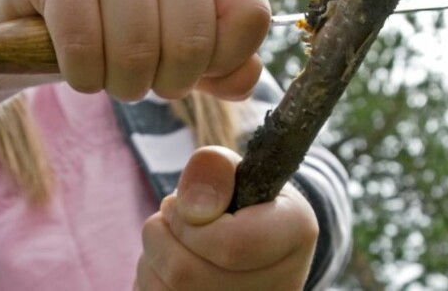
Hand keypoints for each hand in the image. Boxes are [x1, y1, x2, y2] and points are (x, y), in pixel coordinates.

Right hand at [0, 0, 270, 100]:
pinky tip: (80, 66)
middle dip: (168, 83)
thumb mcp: (177, 44)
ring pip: (136, 49)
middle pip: (192, 40)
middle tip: (146, 77)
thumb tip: (246, 80)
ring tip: (111, 73)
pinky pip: (83, 47)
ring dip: (123, 84)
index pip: (250, 15)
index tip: (193, 66)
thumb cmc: (122, 23)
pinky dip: (83, 76)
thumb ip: (222, 65)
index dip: (223, 61)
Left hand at [137, 147, 317, 290]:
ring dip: (153, 257)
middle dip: (162, 234)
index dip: (190, 220)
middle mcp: (280, 286)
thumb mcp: (236, 173)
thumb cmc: (240, 202)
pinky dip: (152, 278)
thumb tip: (190, 205)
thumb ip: (214, 168)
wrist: (253, 244)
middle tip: (174, 217)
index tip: (184, 204)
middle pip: (186, 272)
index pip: (231, 244)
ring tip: (176, 241)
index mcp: (295, 234)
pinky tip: (171, 269)